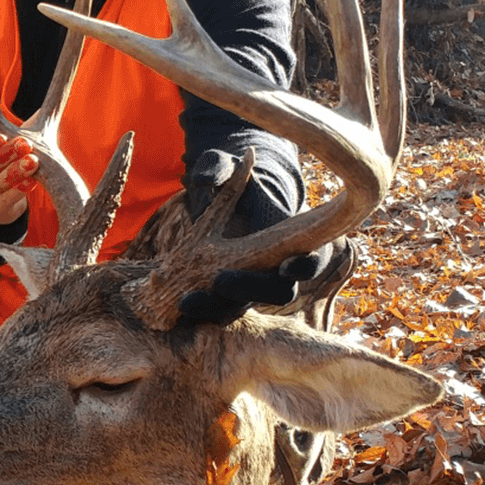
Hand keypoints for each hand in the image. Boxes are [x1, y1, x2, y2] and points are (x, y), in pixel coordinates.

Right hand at [0, 133, 36, 224]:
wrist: (6, 196)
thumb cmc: (7, 162)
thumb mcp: (10, 143)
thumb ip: (20, 127)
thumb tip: (44, 106)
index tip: (2, 136)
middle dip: (5, 156)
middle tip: (25, 145)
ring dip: (14, 173)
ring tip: (32, 162)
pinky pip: (2, 202)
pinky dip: (17, 191)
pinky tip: (31, 182)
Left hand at [177, 149, 334, 324]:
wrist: (217, 219)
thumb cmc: (232, 189)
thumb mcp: (225, 171)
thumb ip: (221, 169)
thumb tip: (219, 169)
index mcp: (295, 244)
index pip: (311, 262)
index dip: (304, 266)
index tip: (287, 266)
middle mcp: (277, 275)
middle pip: (276, 294)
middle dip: (250, 290)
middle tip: (220, 281)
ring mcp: (251, 292)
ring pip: (241, 309)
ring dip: (215, 308)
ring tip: (186, 302)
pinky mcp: (225, 301)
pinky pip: (215, 314)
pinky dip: (197, 315)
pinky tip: (173, 312)